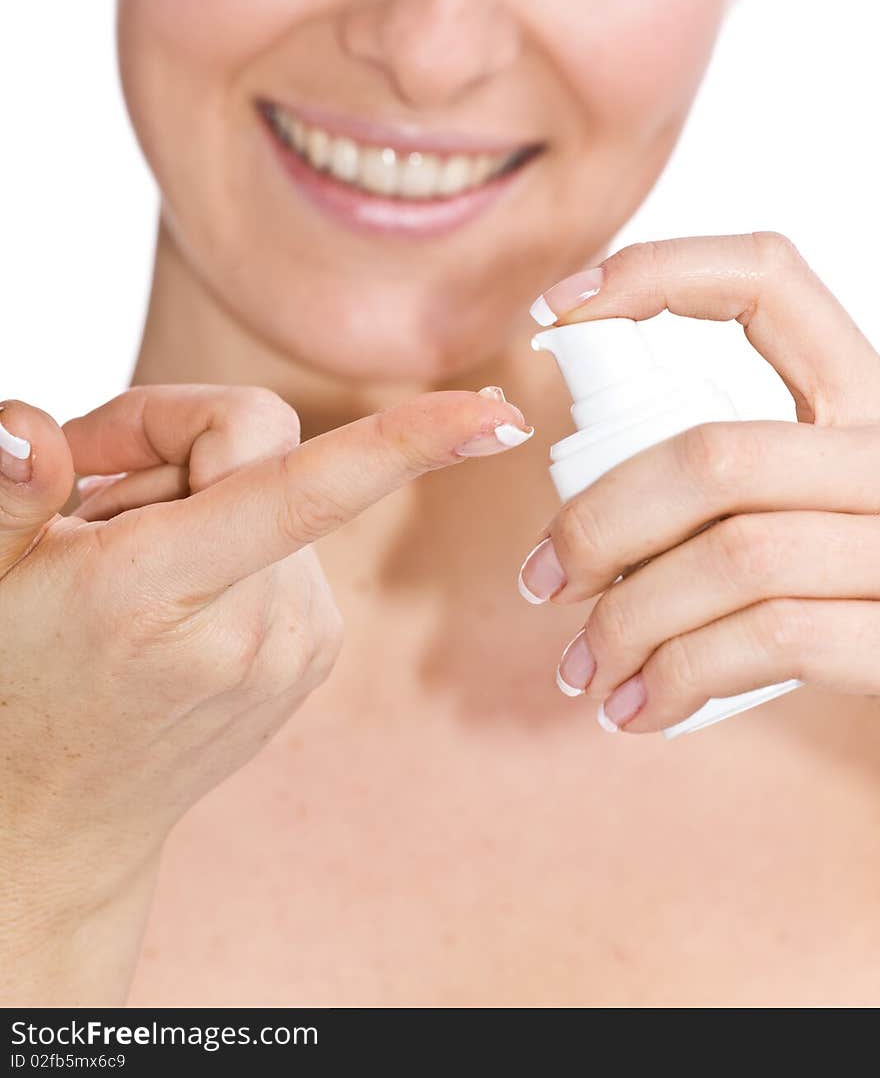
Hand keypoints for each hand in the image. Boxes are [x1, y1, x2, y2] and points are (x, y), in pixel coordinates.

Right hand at [0, 381, 530, 1000]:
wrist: (59, 815)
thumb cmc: (16, 677)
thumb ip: (10, 486)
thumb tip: (31, 425)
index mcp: (162, 592)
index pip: (306, 489)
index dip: (406, 440)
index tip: (496, 414)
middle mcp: (253, 625)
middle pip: (262, 447)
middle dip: (173, 441)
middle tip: (90, 497)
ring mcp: (296, 645)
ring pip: (282, 489)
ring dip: (206, 497)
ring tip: (131, 565)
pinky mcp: (315, 650)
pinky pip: (295, 538)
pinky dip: (239, 537)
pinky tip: (176, 593)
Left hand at [519, 232, 879, 732]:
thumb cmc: (850, 582)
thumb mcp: (815, 498)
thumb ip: (740, 472)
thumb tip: (583, 488)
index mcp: (864, 393)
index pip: (767, 277)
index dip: (655, 272)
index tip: (554, 311)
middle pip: (714, 454)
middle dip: (599, 523)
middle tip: (542, 580)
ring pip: (732, 556)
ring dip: (627, 621)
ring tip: (583, 666)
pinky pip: (770, 641)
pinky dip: (679, 679)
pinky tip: (638, 710)